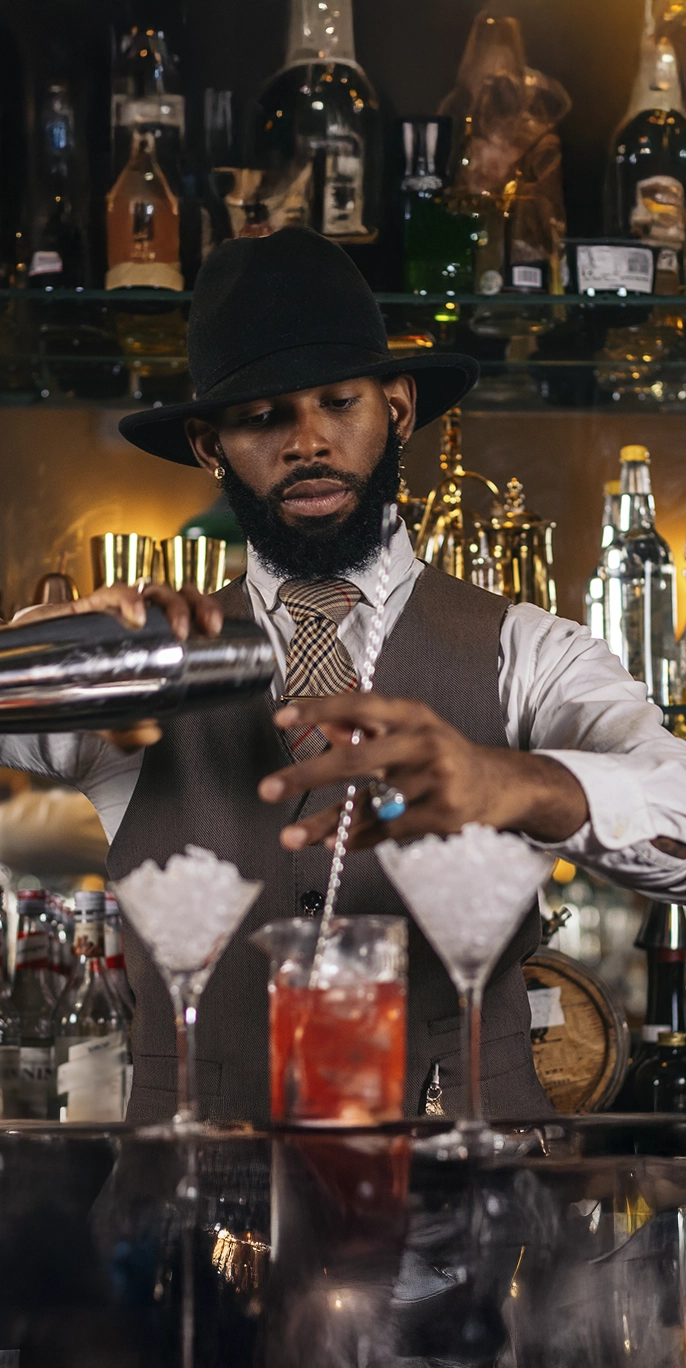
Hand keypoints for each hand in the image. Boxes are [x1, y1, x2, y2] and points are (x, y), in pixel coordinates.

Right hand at [7, 583, 223, 751]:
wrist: (28, 673)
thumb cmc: (73, 686)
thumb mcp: (104, 717)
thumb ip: (125, 730)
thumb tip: (153, 734)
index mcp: (149, 636)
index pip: (185, 614)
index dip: (204, 613)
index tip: (215, 629)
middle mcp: (136, 618)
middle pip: (176, 594)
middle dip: (196, 603)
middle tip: (205, 627)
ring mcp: (113, 610)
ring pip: (151, 587)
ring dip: (169, 603)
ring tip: (177, 628)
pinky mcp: (88, 606)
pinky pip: (112, 592)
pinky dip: (128, 599)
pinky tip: (134, 615)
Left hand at [258, 693, 588, 851]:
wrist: (500, 785)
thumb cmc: (442, 755)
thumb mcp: (409, 730)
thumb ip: (366, 727)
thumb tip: (322, 723)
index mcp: (413, 715)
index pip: (361, 705)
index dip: (320, 709)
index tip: (282, 718)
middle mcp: (424, 743)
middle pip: (356, 759)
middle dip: (306, 776)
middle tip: (268, 788)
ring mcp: (435, 781)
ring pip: (368, 806)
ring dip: (326, 823)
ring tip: (293, 837)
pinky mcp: (441, 815)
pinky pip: (388, 831)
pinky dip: (357, 839)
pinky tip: (333, 844)